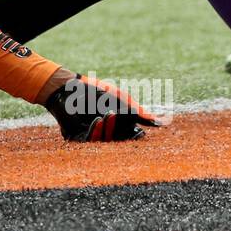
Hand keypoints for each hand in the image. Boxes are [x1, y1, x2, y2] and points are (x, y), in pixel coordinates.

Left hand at [43, 75, 157, 141]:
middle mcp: (106, 135)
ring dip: (108, 130)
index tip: (141, 134)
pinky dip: (94, 132)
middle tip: (124, 125)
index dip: (136, 137)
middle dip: (121, 134)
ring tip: (109, 115)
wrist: (70, 87)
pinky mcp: (78, 139)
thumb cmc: (96, 91)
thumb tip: (161, 122)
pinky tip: (98, 121)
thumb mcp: (120, 98)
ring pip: (104, 143)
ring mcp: (92, 138)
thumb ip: (137, 111)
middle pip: (118, 142)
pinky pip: (88, 142)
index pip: (130, 138)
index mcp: (118, 128)